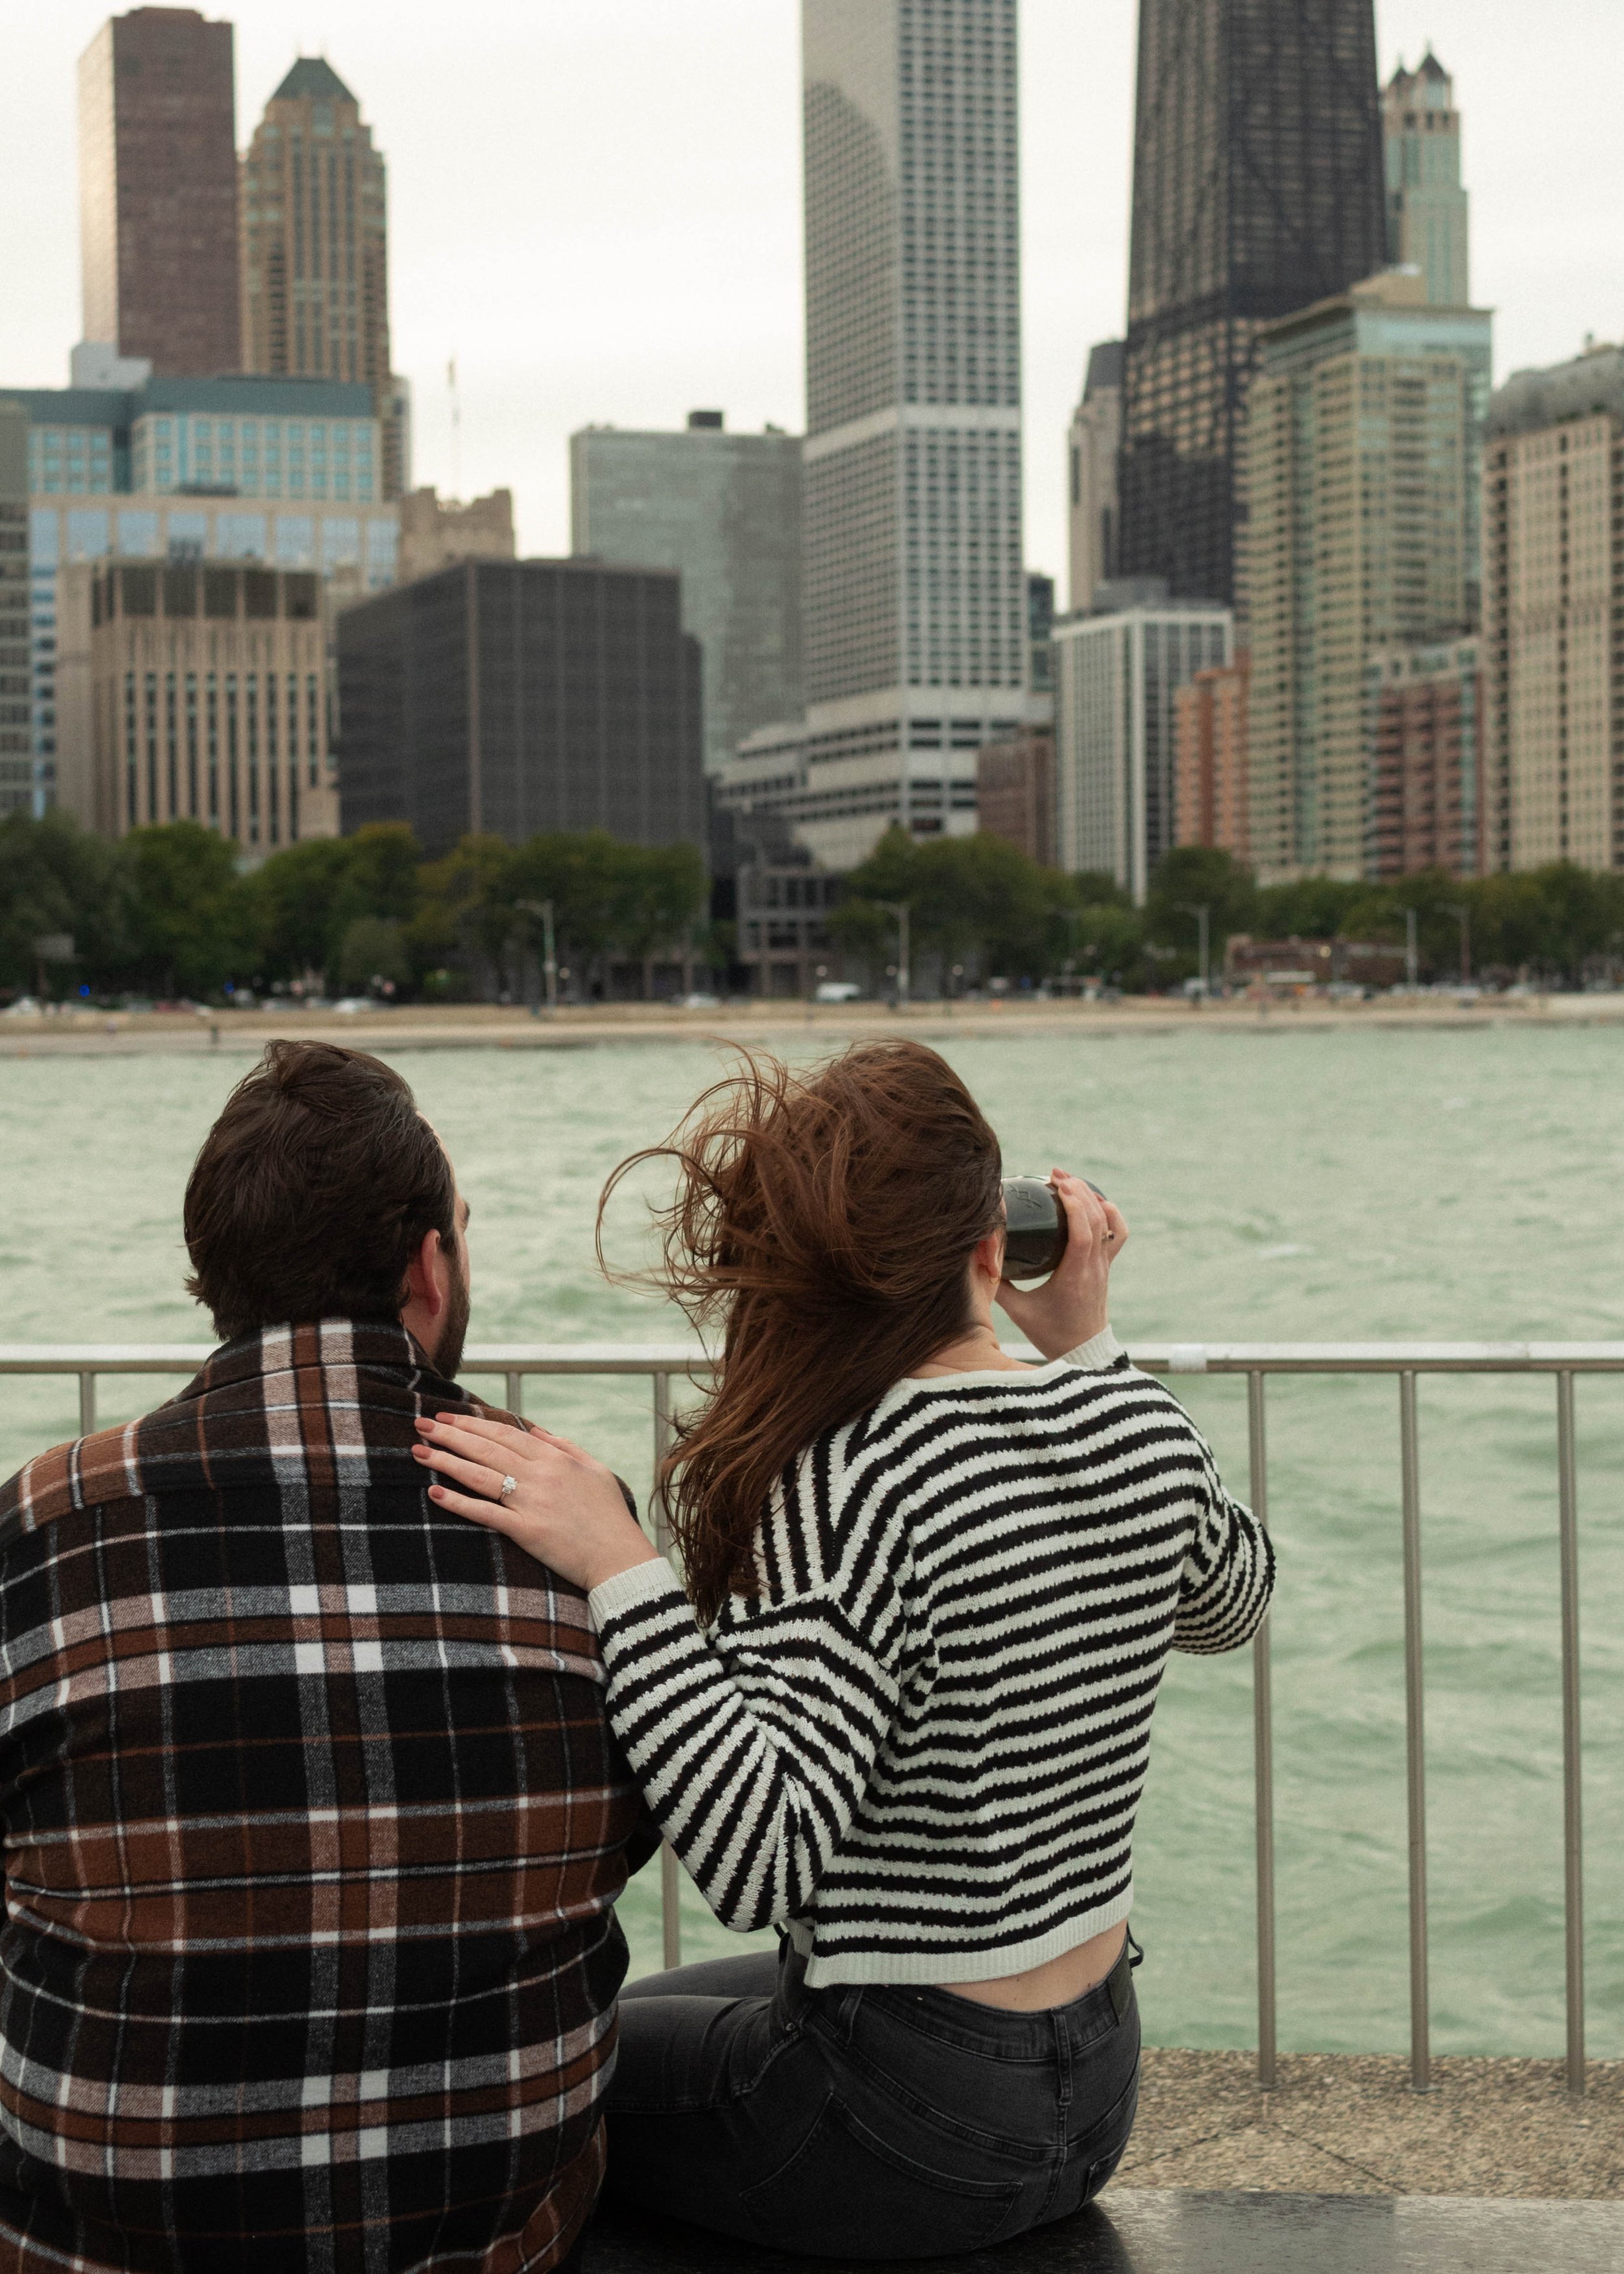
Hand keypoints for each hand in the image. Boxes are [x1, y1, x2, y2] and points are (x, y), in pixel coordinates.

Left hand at [412, 1412, 660, 1593]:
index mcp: (556, 1459)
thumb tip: (536, 1429)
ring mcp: (531, 1503)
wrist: (620, 1559)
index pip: (505, 1434)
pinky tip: (435, 1493)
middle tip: (421, 1424)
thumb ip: (566, 1446)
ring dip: (446, 1462)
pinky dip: (458, 1502)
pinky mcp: (526, 1531)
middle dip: (450, 1435)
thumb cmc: (610, 1516)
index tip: (447, 1416)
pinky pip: (485, 1513)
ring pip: (479, 1476)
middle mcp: (540, 1476)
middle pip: (486, 1449)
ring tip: (418, 1451)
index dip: (473, 1423)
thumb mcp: (596, 1470)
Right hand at [995, 1168, 1127, 1360]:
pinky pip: (1117, 1234)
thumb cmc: (1051, 1333)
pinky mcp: (1105, 1266)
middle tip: (1055, 1175)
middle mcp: (1094, 1268)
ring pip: (1109, 1223)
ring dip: (1092, 1197)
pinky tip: (1093, 1201)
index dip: (1074, 1204)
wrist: (1082, 1352)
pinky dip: (1109, 1213)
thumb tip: (977, 1257)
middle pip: (1098, 1220)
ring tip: (1070, 1182)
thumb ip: (998, 1285)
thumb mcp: (1019, 1311)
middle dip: (1078, 1190)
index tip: (1056, 1185)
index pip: (1083, 1233)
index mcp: (1074, 1277)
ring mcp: (1103, 1266)